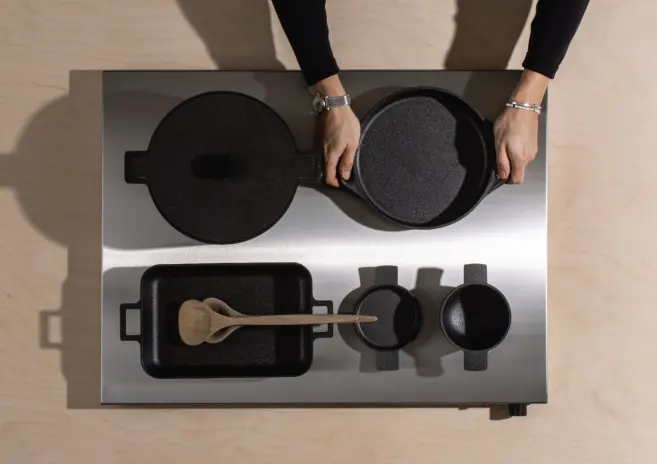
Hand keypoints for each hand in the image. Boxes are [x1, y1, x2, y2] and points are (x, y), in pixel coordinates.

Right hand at [312, 74, 359, 186]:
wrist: (335, 106)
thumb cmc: (346, 124)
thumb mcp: (352, 144)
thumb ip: (347, 161)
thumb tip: (344, 176)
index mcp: (331, 156)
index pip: (328, 176)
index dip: (334, 183)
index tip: (341, 185)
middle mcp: (324, 152)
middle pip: (326, 169)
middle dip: (333, 176)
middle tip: (344, 177)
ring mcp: (321, 145)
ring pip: (325, 161)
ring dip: (332, 166)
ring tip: (343, 167)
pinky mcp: (322, 139)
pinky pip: (326, 153)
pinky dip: (331, 158)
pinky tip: (339, 154)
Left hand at [494, 69, 548, 183]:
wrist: (523, 107)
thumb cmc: (509, 124)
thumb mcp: (499, 145)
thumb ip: (502, 163)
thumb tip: (503, 177)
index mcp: (521, 160)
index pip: (517, 180)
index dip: (507, 179)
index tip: (500, 172)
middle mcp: (530, 158)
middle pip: (519, 170)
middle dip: (509, 166)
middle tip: (500, 153)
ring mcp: (533, 150)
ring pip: (521, 162)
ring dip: (513, 157)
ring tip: (506, 144)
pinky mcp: (534, 144)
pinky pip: (524, 153)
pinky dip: (518, 151)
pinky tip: (513, 140)